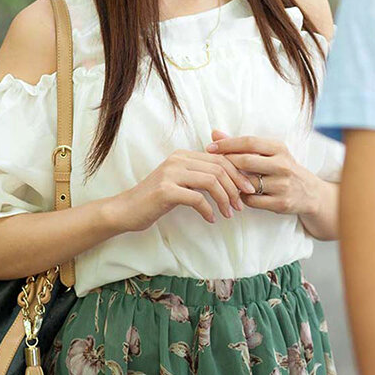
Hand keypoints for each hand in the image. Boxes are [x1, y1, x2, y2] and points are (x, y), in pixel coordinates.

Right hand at [112, 147, 257, 232]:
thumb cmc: (155, 199)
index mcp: (183, 155)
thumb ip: (198, 177)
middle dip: (235, 187)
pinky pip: (197, 198)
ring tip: (228, 213)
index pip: (219, 158)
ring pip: (211, 181)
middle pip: (219, 168)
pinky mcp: (166, 190)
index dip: (237, 173)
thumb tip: (230, 182)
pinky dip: (208, 210)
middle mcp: (178, 159)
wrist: (127, 210)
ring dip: (225, 199)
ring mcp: (171, 173)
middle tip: (241, 205)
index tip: (247, 189)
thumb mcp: (179, 183)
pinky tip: (211, 219)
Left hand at [206, 129, 319, 216]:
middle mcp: (283, 165)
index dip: (227, 144)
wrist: (310, 193)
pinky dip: (241, 197)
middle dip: (226, 162)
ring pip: (247, 183)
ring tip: (223, 180)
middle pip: (246, 161)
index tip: (210, 147)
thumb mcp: (268, 153)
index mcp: (279, 148)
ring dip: (233, 182)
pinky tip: (238, 194)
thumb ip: (240, 144)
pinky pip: (252, 201)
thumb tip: (214, 134)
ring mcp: (283, 185)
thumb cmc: (282, 168)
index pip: (249, 142)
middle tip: (211, 164)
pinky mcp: (282, 203)